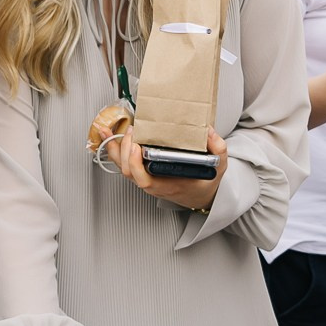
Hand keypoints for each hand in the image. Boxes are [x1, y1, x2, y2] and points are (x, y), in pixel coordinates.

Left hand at [106, 127, 226, 211]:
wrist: (200, 195)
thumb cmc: (204, 182)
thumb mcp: (218, 167)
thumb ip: (217, 149)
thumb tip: (209, 131)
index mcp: (168, 184)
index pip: (145, 180)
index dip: (136, 164)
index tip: (137, 147)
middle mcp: (153, 183)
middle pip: (129, 171)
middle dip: (125, 150)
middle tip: (132, 130)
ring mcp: (146, 178)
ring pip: (122, 167)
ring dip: (114, 148)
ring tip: (107, 130)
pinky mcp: (142, 171)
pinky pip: (124, 162)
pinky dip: (114, 149)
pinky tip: (108, 136)